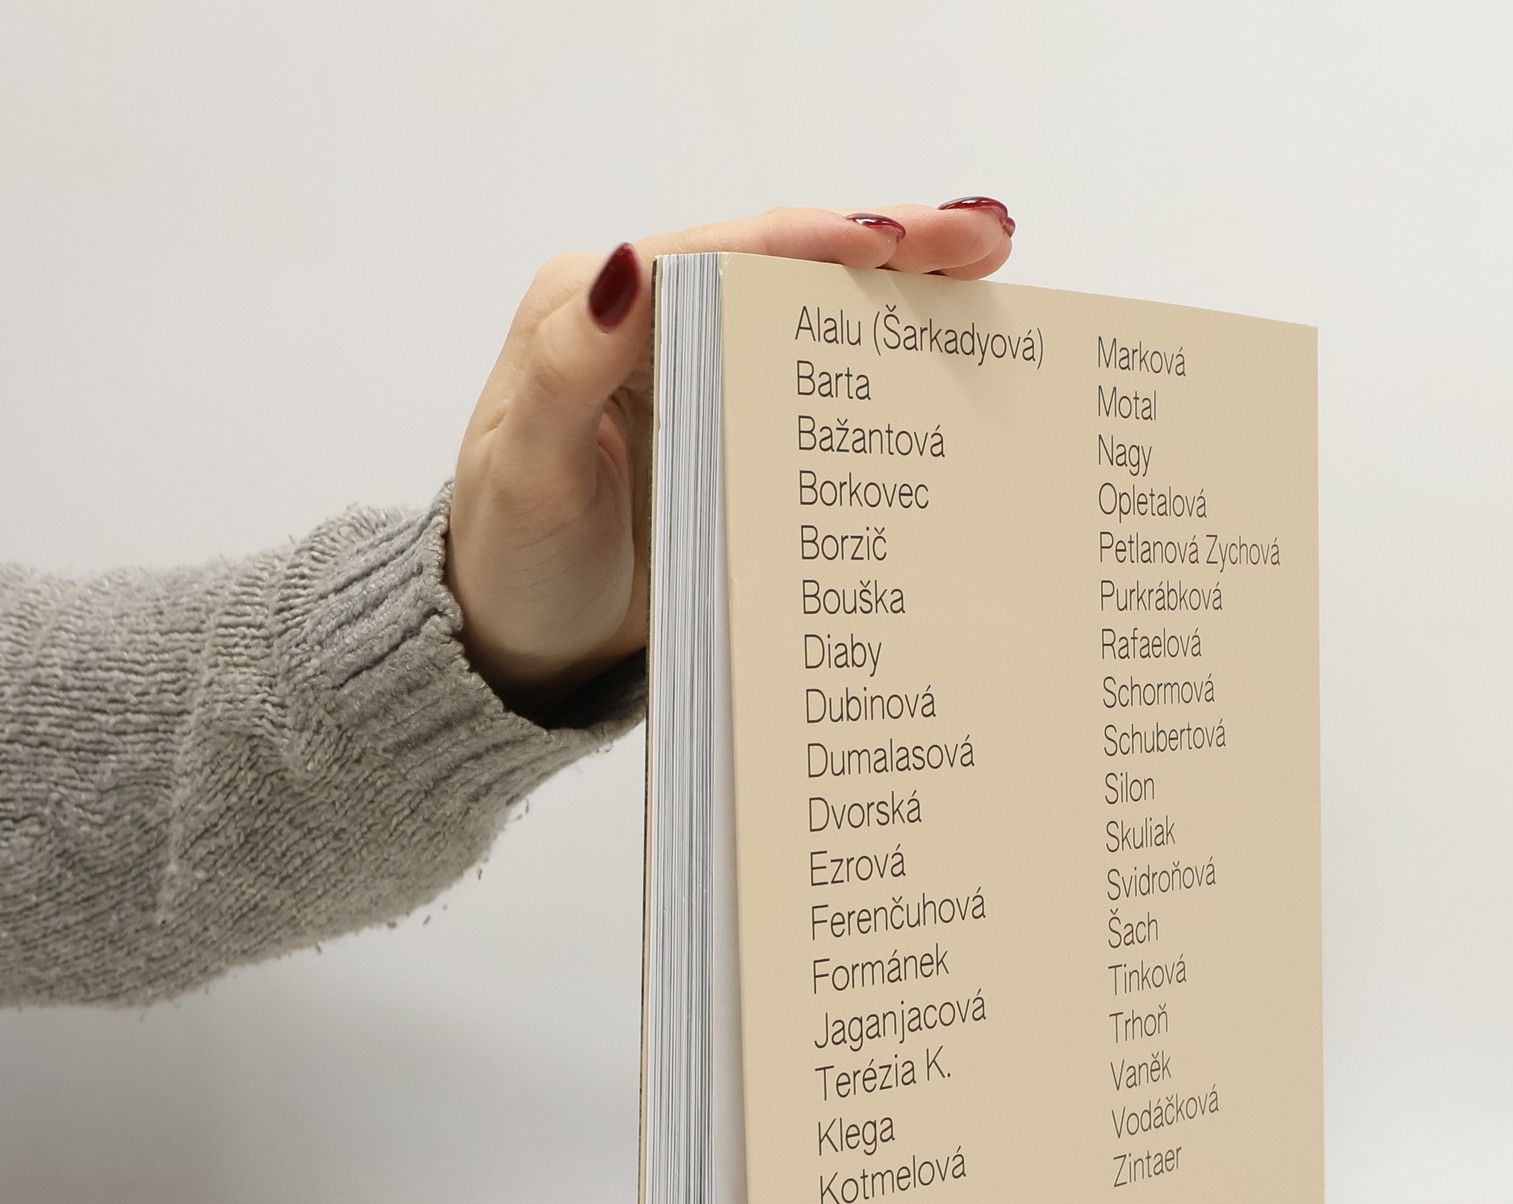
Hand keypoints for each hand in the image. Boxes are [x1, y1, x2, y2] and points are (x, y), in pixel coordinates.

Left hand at [445, 200, 1016, 715]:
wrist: (519, 647)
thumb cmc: (511, 562)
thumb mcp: (527, 471)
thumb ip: (568, 367)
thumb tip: (629, 266)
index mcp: (594, 306)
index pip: (724, 253)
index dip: (817, 241)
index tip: (899, 241)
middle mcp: (651, 323)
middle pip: (783, 265)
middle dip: (890, 243)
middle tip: (983, 236)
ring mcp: (698, 374)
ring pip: (810, 312)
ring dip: (903, 287)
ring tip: (989, 262)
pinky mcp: (731, 428)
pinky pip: (815, 378)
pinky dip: (883, 355)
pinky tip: (949, 345)